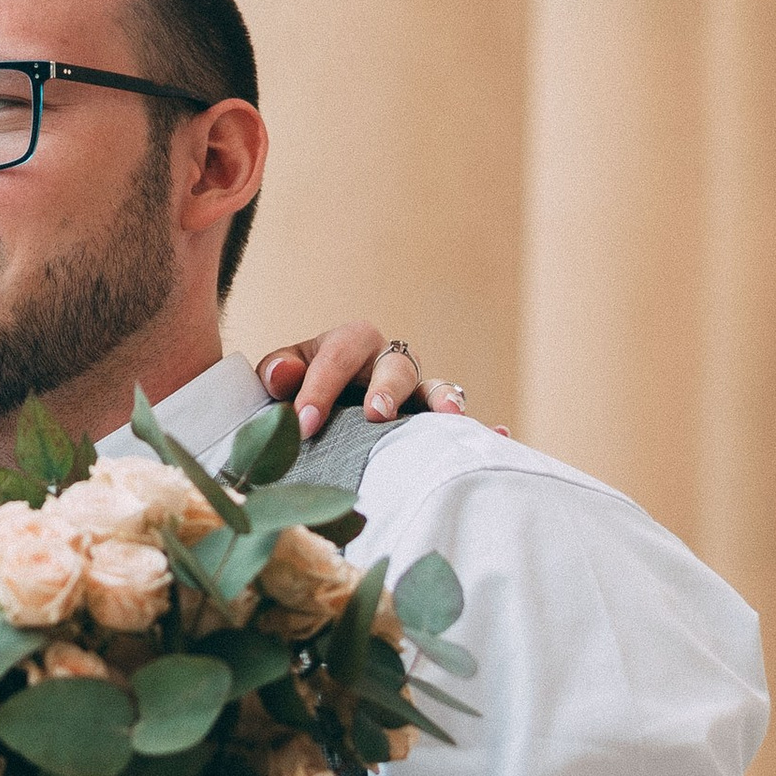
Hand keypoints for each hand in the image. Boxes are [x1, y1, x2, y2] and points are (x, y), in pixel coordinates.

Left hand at [257, 328, 484, 441]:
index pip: (337, 358)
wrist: (321, 408)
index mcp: (350, 342)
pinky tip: (497, 433)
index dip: (320, 388)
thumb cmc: (300, 389)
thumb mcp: (284, 374)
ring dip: (443, 400)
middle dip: (387, 389)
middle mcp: (388, 361)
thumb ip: (278, 371)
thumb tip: (281, 378)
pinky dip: (481, 425)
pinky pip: (457, 422)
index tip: (305, 423)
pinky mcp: (430, 418)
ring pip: (434, 387)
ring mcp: (415, 390)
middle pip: (396, 366)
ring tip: (453, 417)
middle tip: (377, 415)